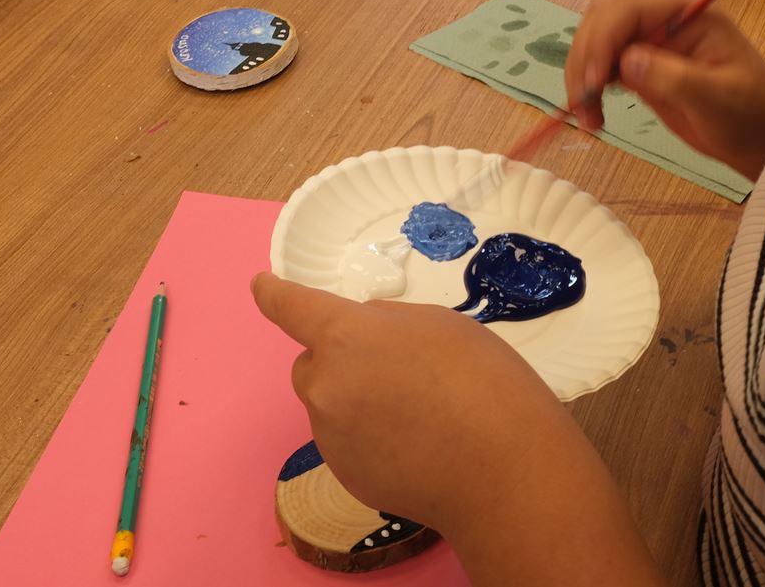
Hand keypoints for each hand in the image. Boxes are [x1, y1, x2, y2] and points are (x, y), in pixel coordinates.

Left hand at [251, 273, 582, 531]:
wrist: (503, 470)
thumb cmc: (484, 382)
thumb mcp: (440, 325)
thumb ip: (389, 325)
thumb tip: (366, 342)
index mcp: (346, 336)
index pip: (292, 307)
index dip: (274, 294)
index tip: (261, 286)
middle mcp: (326, 386)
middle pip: (312, 364)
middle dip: (339, 361)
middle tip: (394, 371)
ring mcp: (331, 437)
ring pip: (330, 406)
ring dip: (356, 402)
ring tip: (418, 415)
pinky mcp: (346, 477)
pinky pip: (347, 444)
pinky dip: (369, 439)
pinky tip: (416, 447)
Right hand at [565, 0, 764, 177]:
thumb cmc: (753, 114)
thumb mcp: (719, 98)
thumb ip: (674, 77)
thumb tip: (625, 61)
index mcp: (686, 13)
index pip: (628, 8)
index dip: (603, 38)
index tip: (596, 81)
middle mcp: (663, 21)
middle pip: (603, 19)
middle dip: (586, 56)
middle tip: (584, 102)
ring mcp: (651, 45)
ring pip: (596, 42)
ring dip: (582, 75)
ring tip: (588, 117)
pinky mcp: (642, 70)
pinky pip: (603, 68)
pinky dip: (590, 89)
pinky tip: (594, 117)